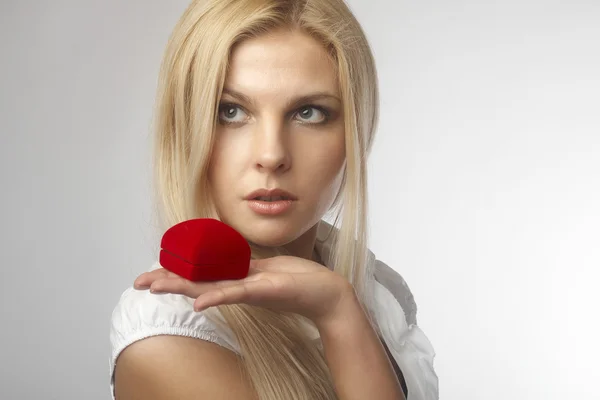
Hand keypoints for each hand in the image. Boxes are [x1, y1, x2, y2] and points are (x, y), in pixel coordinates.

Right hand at [133, 256, 355, 325]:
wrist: (326, 293)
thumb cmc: (299, 279)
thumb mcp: (267, 268)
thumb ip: (246, 266)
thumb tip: (231, 258)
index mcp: (238, 279)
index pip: (201, 276)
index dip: (176, 274)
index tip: (152, 272)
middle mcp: (239, 287)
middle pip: (196, 283)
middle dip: (167, 281)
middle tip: (138, 282)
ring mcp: (249, 291)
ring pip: (208, 288)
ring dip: (181, 287)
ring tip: (153, 285)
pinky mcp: (263, 291)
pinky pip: (236, 293)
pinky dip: (216, 297)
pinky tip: (198, 302)